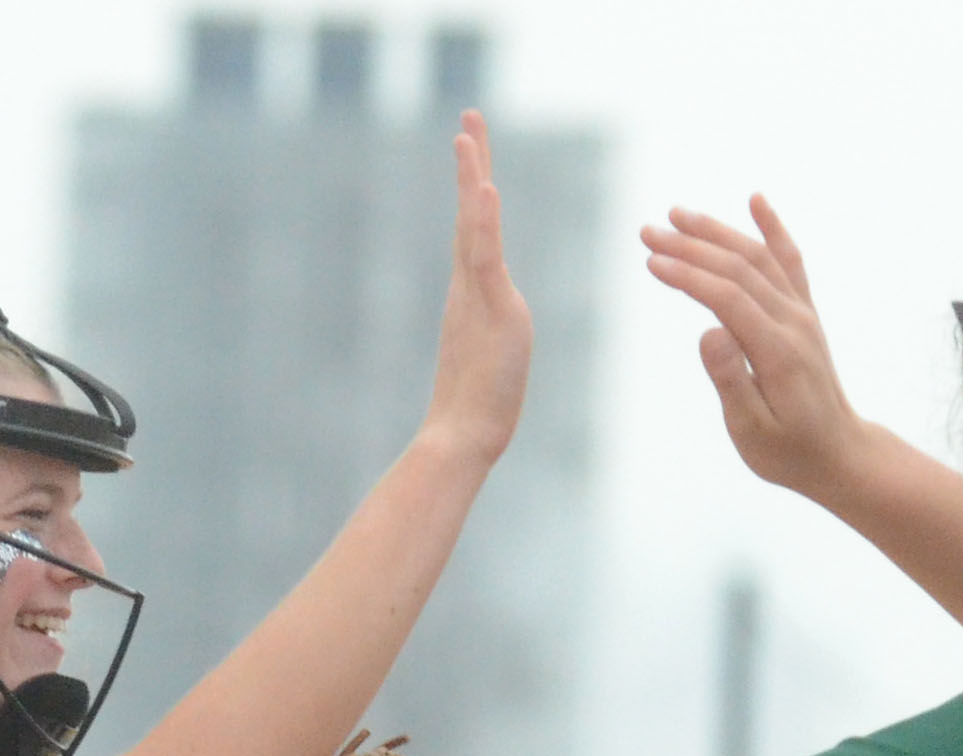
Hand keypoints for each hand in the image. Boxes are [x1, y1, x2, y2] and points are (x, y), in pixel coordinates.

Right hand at [424, 111, 535, 466]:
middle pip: (471, 211)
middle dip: (472, 162)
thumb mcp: (495, 354)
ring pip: (473, 225)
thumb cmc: (479, 406)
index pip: (477, 226)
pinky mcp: (487, 310)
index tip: (473, 142)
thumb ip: (495, 329)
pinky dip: (483, 221)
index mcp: (475, 290)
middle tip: (471, 114)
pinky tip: (485, 189)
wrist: (463, 434)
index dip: (477, 185)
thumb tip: (499, 328)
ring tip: (468, 134)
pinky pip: (484, 258)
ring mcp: (476, 294)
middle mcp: (470, 283)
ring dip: (472, 177)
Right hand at [640, 196, 872, 503]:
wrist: (840, 455)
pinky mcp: (805, 315)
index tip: (651, 261)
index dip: (688, 276)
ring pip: (760, 259)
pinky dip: (773, 229)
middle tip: (645, 232)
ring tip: (676, 214)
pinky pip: (790, 263)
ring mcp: (803, 315)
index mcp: (779, 353)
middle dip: (690, 246)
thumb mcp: (753, 432)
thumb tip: (709, 331)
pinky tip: (756, 200)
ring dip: (717, 232)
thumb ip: (731, 382)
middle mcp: (795, 324)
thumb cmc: (790, 453)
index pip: (728, 298)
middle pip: (740, 269)